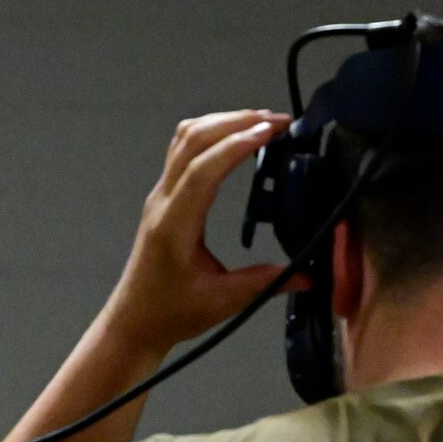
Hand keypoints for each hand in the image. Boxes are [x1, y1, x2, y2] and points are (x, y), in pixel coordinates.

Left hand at [100, 110, 301, 357]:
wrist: (134, 321)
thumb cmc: (172, 314)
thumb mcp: (221, 303)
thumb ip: (263, 284)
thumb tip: (308, 276)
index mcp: (174, 224)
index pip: (203, 169)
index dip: (237, 144)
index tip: (271, 131)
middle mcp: (163, 201)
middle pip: (192, 141)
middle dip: (235, 121)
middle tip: (278, 121)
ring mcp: (160, 195)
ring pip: (184, 139)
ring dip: (222, 121)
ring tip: (262, 122)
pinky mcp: (164, 196)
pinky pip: (183, 150)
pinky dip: (212, 133)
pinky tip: (237, 137)